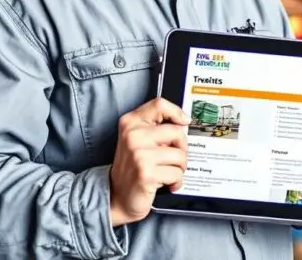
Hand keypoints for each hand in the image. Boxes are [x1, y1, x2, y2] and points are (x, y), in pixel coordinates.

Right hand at [109, 98, 189, 226]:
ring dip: (179, 168)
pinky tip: (166, 183)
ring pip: (180, 155)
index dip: (177, 111)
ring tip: (167, 172)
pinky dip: (176, 181)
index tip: (184, 121)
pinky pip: (177, 173)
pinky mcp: (146, 173)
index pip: (159, 105)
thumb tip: (184, 122)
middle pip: (177, 132)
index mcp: (130, 123)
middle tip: (173, 158)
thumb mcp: (137, 141)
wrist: (117, 197)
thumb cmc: (132, 168)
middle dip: (182, 148)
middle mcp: (133, 136)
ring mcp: (139, 154)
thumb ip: (155, 127)